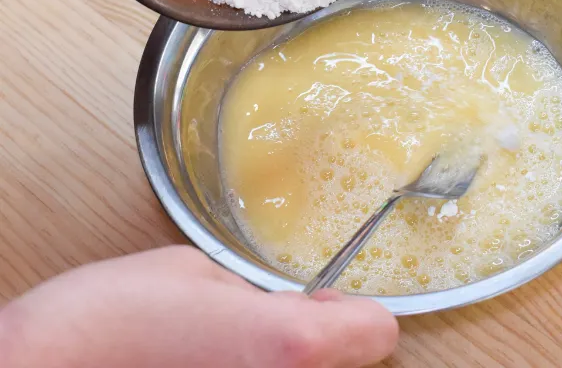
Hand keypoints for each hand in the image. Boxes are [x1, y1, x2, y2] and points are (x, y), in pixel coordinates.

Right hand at [0, 246, 398, 367]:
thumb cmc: (113, 319)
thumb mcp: (197, 274)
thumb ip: (255, 295)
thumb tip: (284, 307)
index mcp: (287, 345)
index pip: (377, 334)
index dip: (353, 313)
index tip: (326, 303)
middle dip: (317, 346)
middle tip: (269, 328)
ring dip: (282, 367)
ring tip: (231, 353)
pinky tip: (212, 366)